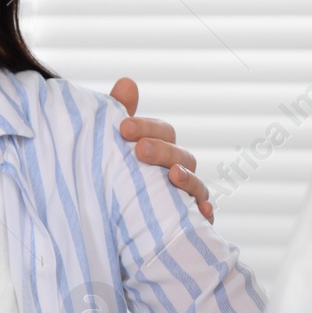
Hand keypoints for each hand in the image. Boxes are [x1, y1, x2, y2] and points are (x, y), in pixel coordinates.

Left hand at [109, 77, 213, 222]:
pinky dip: (205, 214)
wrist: (107, 229)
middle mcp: (176, 172)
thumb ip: (118, 116)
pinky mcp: (187, 224)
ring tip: (173, 176)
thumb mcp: (110, 149)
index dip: (146, 127)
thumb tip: (127, 83)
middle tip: (139, 150)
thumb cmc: (114, 180)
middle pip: (180, 156)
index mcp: (159, 151)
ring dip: (187, 179)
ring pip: (195, 185)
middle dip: (162, 151)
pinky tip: (202, 212)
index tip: (123, 127)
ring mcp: (184, 198)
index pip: (162, 132)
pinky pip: (201, 220)